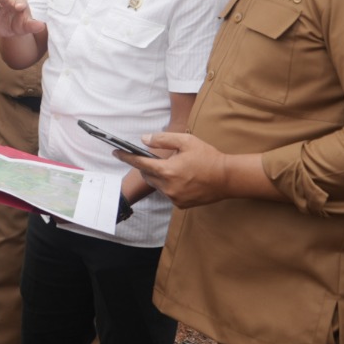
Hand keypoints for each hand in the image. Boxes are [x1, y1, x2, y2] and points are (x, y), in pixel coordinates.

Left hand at [115, 132, 229, 208]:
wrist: (227, 178)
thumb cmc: (208, 157)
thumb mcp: (186, 141)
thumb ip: (163, 139)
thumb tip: (144, 139)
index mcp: (168, 170)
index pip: (140, 163)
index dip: (126, 157)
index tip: (115, 152)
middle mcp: (168, 187)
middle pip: (148, 175)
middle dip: (147, 166)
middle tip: (155, 158)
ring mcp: (174, 198)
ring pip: (157, 185)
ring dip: (159, 176)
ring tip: (174, 167)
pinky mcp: (180, 204)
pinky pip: (167, 193)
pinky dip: (169, 185)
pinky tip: (182, 178)